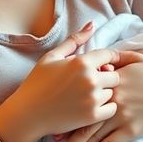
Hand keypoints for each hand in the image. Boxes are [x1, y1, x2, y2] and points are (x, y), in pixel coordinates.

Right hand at [0, 22, 120, 141]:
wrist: (27, 114)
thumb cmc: (37, 83)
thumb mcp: (52, 57)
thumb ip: (74, 40)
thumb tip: (92, 24)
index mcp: (81, 62)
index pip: (110, 55)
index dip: (108, 60)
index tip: (103, 66)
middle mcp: (90, 79)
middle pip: (115, 76)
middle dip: (105, 78)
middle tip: (90, 83)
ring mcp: (92, 99)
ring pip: (113, 93)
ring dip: (103, 94)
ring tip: (85, 96)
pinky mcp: (92, 116)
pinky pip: (112, 109)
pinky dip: (104, 109)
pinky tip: (89, 107)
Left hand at [58, 51, 142, 141]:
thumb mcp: (136, 57)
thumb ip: (114, 57)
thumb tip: (99, 56)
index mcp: (110, 80)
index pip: (82, 91)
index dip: (65, 103)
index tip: (51, 113)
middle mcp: (111, 99)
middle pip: (82, 117)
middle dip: (64, 133)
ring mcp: (120, 116)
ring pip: (92, 135)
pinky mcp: (130, 130)